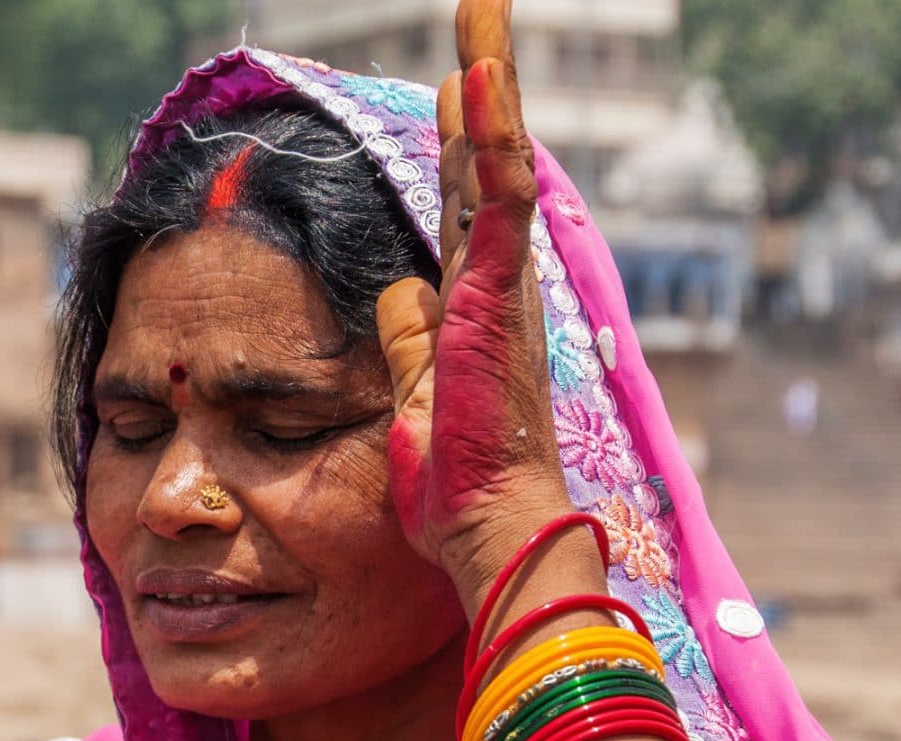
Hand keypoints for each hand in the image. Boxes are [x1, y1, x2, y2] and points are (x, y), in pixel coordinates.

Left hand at [375, 0, 577, 609]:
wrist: (486, 529)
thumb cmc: (456, 482)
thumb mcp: (415, 398)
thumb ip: (408, 343)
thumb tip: (400, 292)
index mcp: (472, 306)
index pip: (462, 209)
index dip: (455, 149)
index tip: (447, 93)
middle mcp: (495, 285)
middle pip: (485, 170)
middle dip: (478, 94)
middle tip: (478, 21)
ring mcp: (500, 288)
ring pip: (499, 168)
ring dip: (489, 92)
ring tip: (481, 20)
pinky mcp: (495, 300)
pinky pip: (499, 205)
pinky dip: (492, 141)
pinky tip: (479, 81)